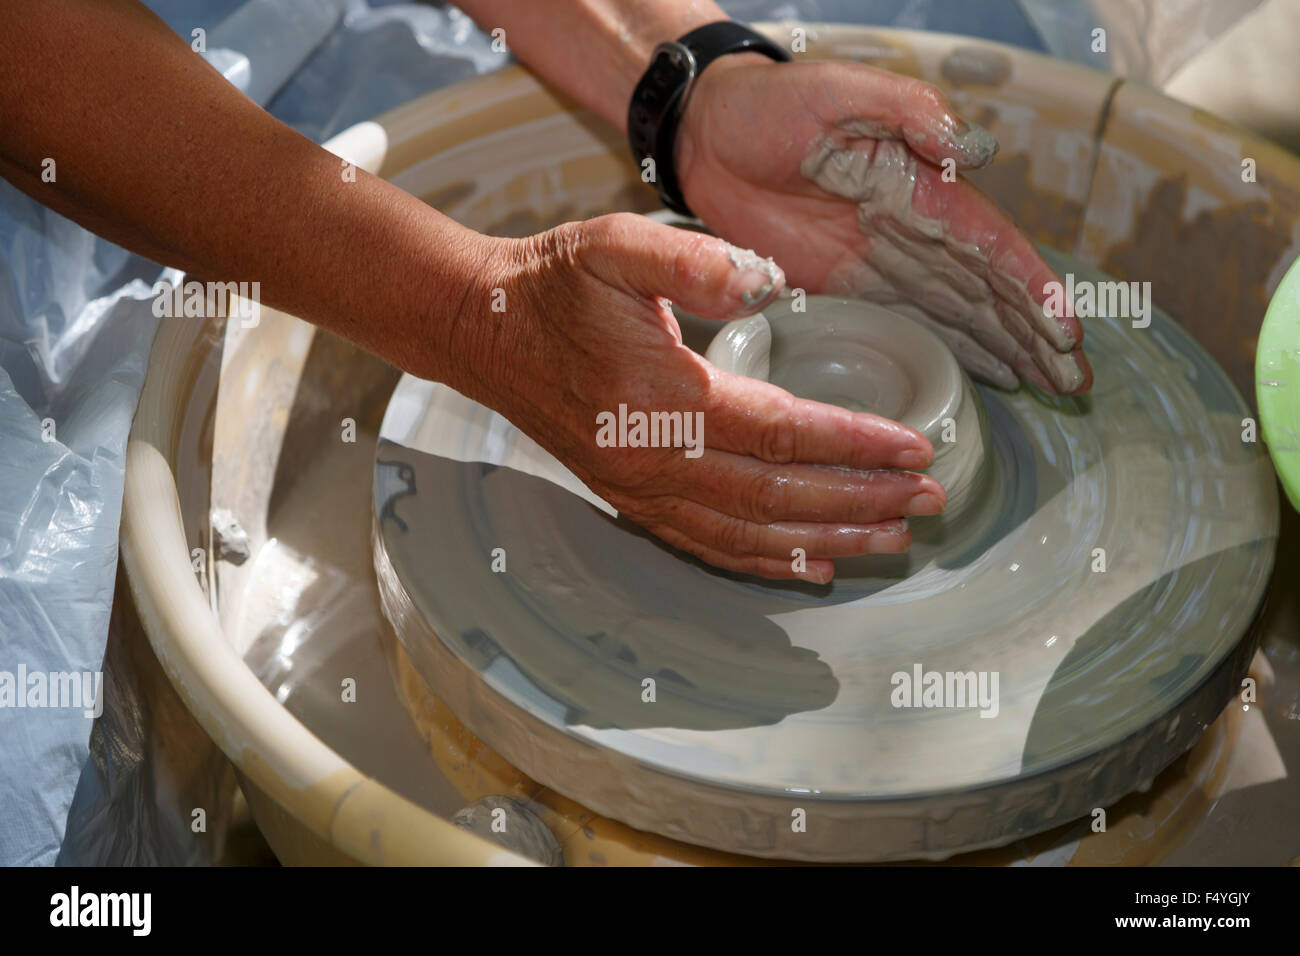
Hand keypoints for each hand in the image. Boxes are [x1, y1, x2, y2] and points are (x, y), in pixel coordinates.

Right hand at [442, 214, 947, 583]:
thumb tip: (766, 280)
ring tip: (892, 539)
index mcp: (665, 400)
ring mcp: (642, 491)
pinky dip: (765, 561)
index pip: (783, 433)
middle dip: (862, 502)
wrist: (482, 333)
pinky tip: (809, 566)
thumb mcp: (611, 247)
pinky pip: (710, 544)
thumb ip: (689, 259)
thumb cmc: (551, 286)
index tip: (916, 448)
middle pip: (779, 496)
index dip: (855, 444)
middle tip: (929, 502)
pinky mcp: (632, 500)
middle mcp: (657, 462)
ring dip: (827, 540)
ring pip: (752, 533)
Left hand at [674, 56, 1091, 393]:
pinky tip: (987, 375)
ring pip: (961, 314)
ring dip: (1007, 349)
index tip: (1067, 333)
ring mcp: (885, 262)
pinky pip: (912, 324)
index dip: (1032, 291)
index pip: (992, 248)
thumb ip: (906, 112)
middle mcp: (915, 230)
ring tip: (1051, 387)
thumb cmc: (771, 104)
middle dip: (1035, 335)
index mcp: (922, 186)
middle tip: (1076, 380)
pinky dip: (954, 350)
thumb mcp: (839, 91)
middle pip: (989, 292)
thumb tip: (975, 150)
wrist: (709, 135)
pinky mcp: (849, 287)